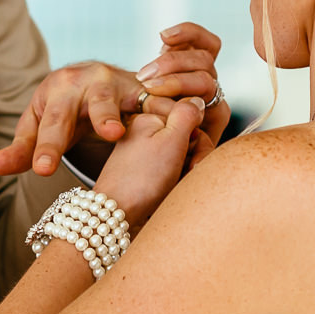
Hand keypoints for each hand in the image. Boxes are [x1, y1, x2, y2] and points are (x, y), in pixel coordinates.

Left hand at [0, 23, 223, 178]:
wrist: (92, 80)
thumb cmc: (63, 110)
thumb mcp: (40, 126)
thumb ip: (23, 149)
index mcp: (58, 90)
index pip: (51, 121)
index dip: (47, 146)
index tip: (44, 170)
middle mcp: (90, 80)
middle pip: (93, 102)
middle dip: (97, 119)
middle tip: (107, 136)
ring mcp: (122, 82)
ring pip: (126, 95)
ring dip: (134, 110)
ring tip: (127, 132)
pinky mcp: (147, 89)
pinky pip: (159, 98)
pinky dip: (167, 109)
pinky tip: (179, 123)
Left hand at [93, 97, 205, 231]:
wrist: (115, 213)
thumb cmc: (140, 181)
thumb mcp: (170, 141)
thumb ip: (187, 114)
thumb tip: (197, 100)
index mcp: (149, 116)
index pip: (192, 120)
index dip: (199, 141)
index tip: (192, 157)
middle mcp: (145, 131)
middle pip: (187, 137)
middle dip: (194, 157)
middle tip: (186, 173)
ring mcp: (144, 152)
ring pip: (182, 156)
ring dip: (186, 171)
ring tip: (176, 184)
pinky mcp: (144, 171)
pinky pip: (171, 170)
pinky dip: (176, 180)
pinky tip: (170, 190)